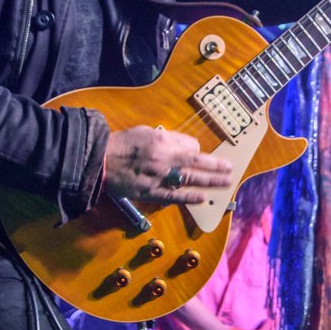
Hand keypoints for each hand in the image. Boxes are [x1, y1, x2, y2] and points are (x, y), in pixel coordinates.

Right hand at [104, 125, 232, 203]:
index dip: (199, 151)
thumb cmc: (121, 144)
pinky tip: (203, 198)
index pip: (190, 147)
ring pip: (190, 179)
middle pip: (197, 163)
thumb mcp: (145, 131)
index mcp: (162, 141)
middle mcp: (163, 158)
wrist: (100, 160)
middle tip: (230, 169)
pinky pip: (173, 196)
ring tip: (226, 183)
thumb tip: (186, 146)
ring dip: (211, 181)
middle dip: (216, 166)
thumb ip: (166, 138)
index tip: (202, 156)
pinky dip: (189, 197)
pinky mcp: (150, 192)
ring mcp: (158, 177)